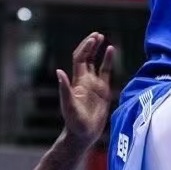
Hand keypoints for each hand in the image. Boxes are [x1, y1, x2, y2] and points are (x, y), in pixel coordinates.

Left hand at [57, 32, 114, 146]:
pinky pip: (106, 72)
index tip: (93, 39)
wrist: (83, 135)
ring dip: (97, 50)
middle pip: (86, 57)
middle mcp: (85, 80)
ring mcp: (94, 85)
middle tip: (97, 34)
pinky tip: (111, 50)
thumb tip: (59, 71)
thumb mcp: (68, 105)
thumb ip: (65, 89)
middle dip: (90, 45)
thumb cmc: (74, 122)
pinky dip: (108, 61)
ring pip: (95, 62)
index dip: (85, 48)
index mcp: (77, 82)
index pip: (80, 59)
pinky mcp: (103, 91)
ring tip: (102, 38)